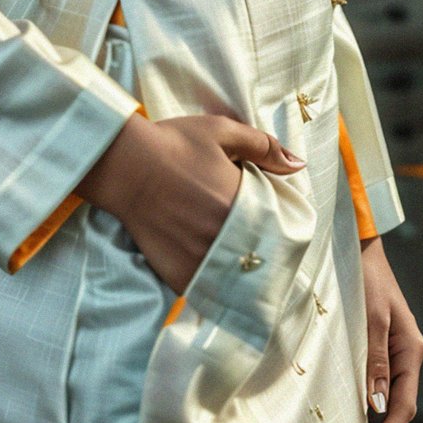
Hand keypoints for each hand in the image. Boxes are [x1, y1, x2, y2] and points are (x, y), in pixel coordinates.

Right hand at [76, 110, 305, 293]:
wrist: (124, 164)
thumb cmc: (173, 143)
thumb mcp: (221, 132)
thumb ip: (262, 146)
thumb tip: (298, 164)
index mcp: (240, 203)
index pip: (276, 226)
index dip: (277, 226)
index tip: (272, 223)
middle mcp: (225, 236)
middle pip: (259, 255)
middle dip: (261, 251)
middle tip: (256, 247)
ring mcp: (202, 258)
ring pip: (236, 279)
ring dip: (241, 273)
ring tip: (239, 266)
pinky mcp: (179, 274)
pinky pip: (207, 290)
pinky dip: (213, 285)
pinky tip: (213, 273)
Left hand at [359, 235, 422, 422]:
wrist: (360, 248)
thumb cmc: (366, 279)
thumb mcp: (369, 318)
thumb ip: (374, 361)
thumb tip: (375, 406)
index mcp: (411, 350)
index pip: (403, 405)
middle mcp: (408, 354)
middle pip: (400, 406)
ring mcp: (396, 350)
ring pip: (391, 397)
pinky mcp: (382, 345)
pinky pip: (381, 382)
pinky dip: (372, 404)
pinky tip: (361, 419)